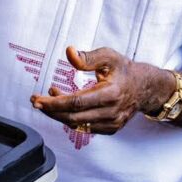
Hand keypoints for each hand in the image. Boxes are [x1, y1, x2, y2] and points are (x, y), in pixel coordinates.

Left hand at [30, 46, 170, 134]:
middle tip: (36, 101)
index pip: (76, 103)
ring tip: (48, 99)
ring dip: (58, 114)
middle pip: (73, 117)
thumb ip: (88, 56)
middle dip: (51, 110)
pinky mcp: (110, 129)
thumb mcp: (109, 56)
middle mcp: (111, 113)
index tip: (38, 99)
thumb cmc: (125, 70)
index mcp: (111, 94)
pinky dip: (70, 118)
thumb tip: (69, 52)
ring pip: (77, 125)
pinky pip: (84, 127)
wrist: (145, 88)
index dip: (54, 103)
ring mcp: (112, 123)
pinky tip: (63, 105)